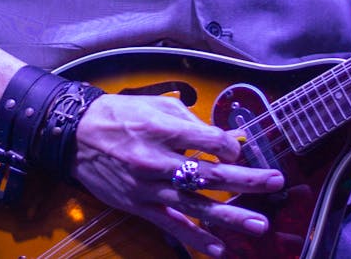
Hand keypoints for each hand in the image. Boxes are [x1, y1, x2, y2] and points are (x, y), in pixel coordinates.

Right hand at [72, 94, 284, 256]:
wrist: (75, 135)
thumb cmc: (119, 115)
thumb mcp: (156, 105)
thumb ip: (190, 122)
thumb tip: (222, 138)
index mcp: (163, 130)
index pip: (211, 141)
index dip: (231, 147)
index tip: (238, 149)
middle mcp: (157, 161)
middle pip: (211, 174)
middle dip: (247, 180)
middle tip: (275, 182)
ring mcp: (148, 187)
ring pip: (196, 205)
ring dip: (230, 216)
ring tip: (258, 224)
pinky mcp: (139, 205)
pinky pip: (171, 225)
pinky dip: (194, 239)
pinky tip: (218, 249)